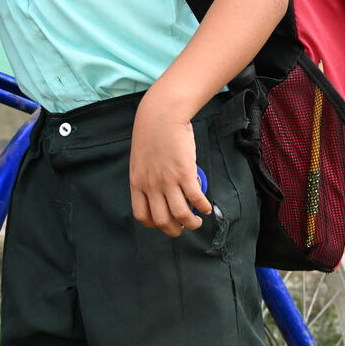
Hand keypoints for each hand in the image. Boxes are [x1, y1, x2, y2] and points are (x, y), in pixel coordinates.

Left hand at [129, 95, 207, 237]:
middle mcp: (151, 185)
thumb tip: (160, 191)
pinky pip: (196, 198)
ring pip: (180, 215)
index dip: (154, 225)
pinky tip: (207, 207)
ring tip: (197, 221)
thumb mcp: (141, 159)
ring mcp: (168, 180)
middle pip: (162, 221)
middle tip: (183, 227)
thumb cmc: (151, 133)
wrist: (161, 115)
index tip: (164, 222)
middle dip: (174, 230)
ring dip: (191, 224)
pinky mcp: (185, 172)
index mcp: (137, 182)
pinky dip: (203, 207)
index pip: (142, 216)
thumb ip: (147, 177)